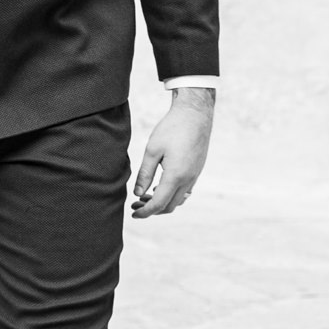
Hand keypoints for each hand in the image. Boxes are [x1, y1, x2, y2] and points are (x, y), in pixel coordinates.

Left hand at [132, 87, 213, 217]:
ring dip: (162, 203)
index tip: (133, 213)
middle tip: (135, 205)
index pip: (159, 204)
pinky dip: (171, 195)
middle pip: (169, 206)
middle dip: (151, 210)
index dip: (145, 212)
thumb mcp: (152, 150)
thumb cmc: (172, 129)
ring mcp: (195, 176)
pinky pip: (184, 191)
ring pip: (178, 200)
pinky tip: (158, 187)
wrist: (195, 115)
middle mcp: (188, 180)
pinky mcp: (196, 171)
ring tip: (144, 197)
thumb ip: (144, 174)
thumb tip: (137, 193)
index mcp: (176, 176)